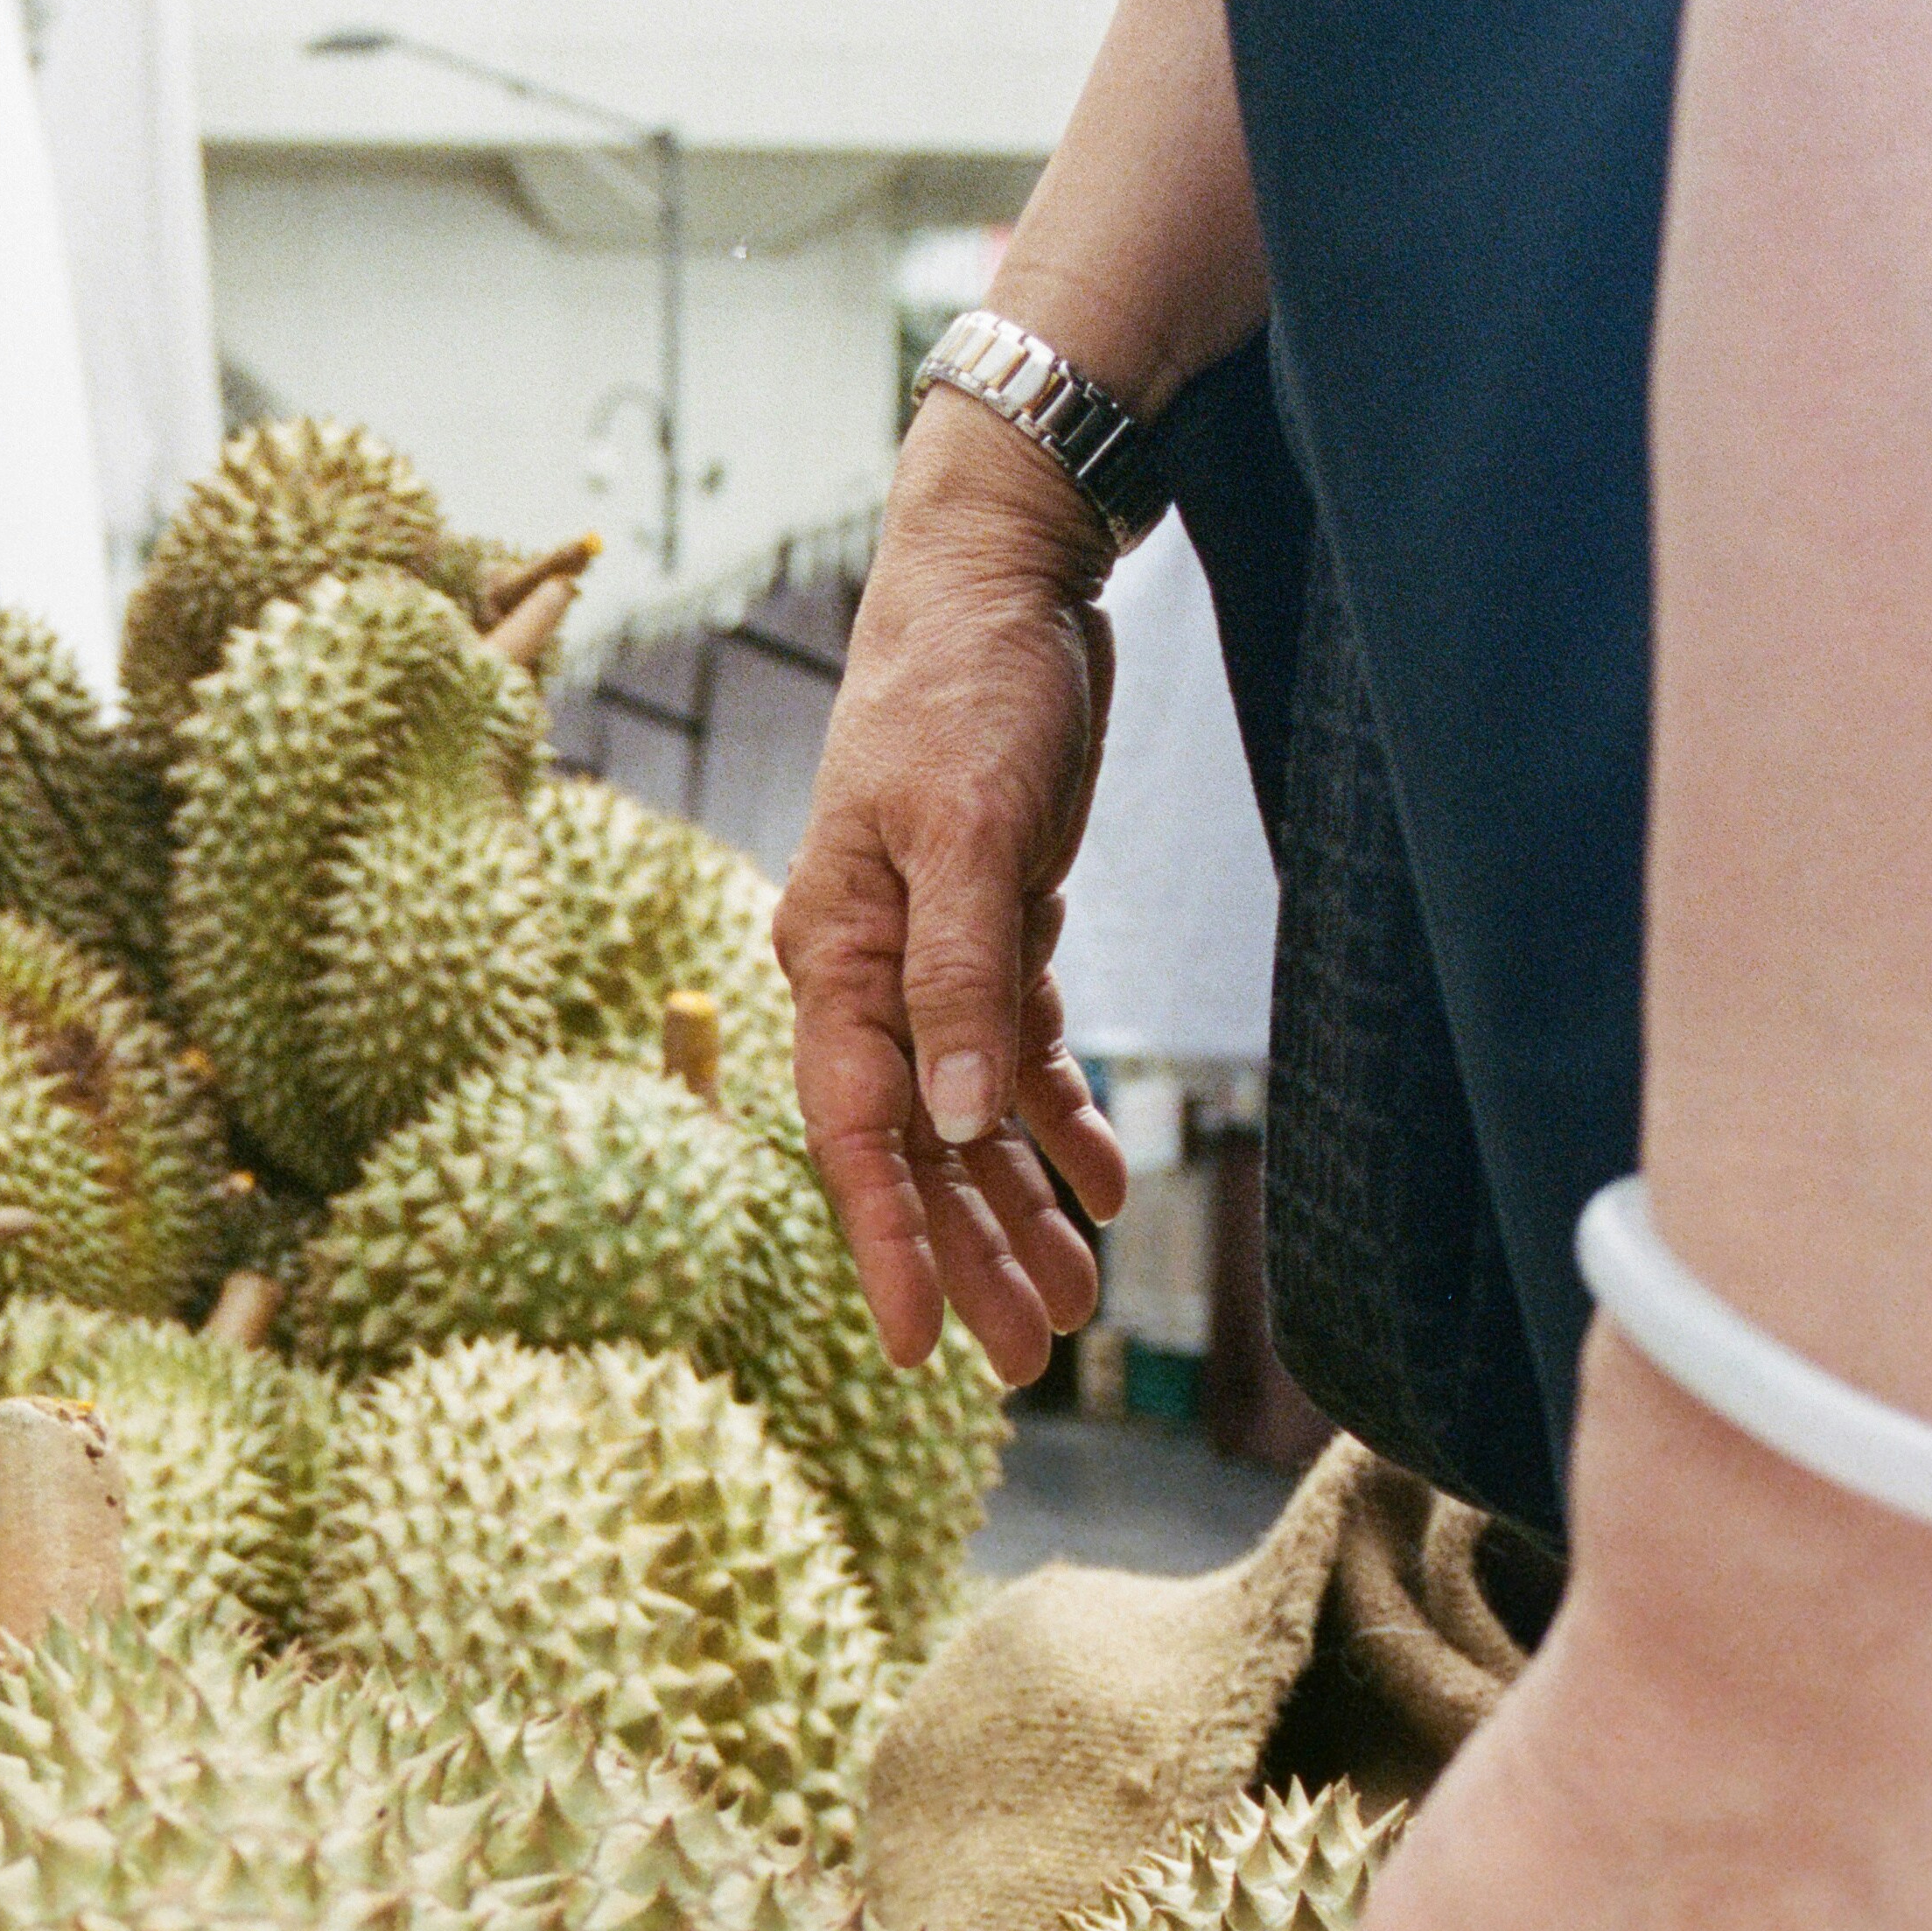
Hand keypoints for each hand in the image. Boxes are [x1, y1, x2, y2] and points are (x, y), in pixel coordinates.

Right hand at [771, 392, 1133, 1380]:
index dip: (888, 1246)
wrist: (999, 573)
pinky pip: (1015, 1054)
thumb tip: (955, 1119)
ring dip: (1015, 1205)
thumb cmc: (966, 684)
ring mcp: (927, 954)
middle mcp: (867, 971)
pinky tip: (1097, 1181)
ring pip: (966, 1116)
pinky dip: (1054, 1120)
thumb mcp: (973, 827)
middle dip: (968, 1252)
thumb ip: (962, 975)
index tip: (919, 1348)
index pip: (854, 1133)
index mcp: (834, 955)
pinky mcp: (992, 926)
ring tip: (1073, 1301)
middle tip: (1025, 1357)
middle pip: (913, 1148)